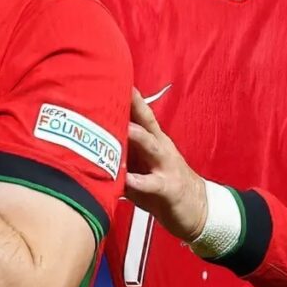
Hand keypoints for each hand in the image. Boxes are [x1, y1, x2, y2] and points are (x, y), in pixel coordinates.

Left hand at [125, 88, 207, 242]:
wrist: (196, 209)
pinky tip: (126, 179)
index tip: (113, 77)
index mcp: (153, 140)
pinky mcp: (169, 187)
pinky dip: (139, 181)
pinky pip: (152, 183)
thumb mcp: (142, 165)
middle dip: (133, 106)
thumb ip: (122, 153)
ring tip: (124, 128)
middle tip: (115, 91)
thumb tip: (90, 143)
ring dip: (137, 136)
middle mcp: (160, 147)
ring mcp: (166, 166)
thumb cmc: (162, 183)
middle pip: (146, 122)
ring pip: (151, 146)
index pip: (140, 113)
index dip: (129, 97)